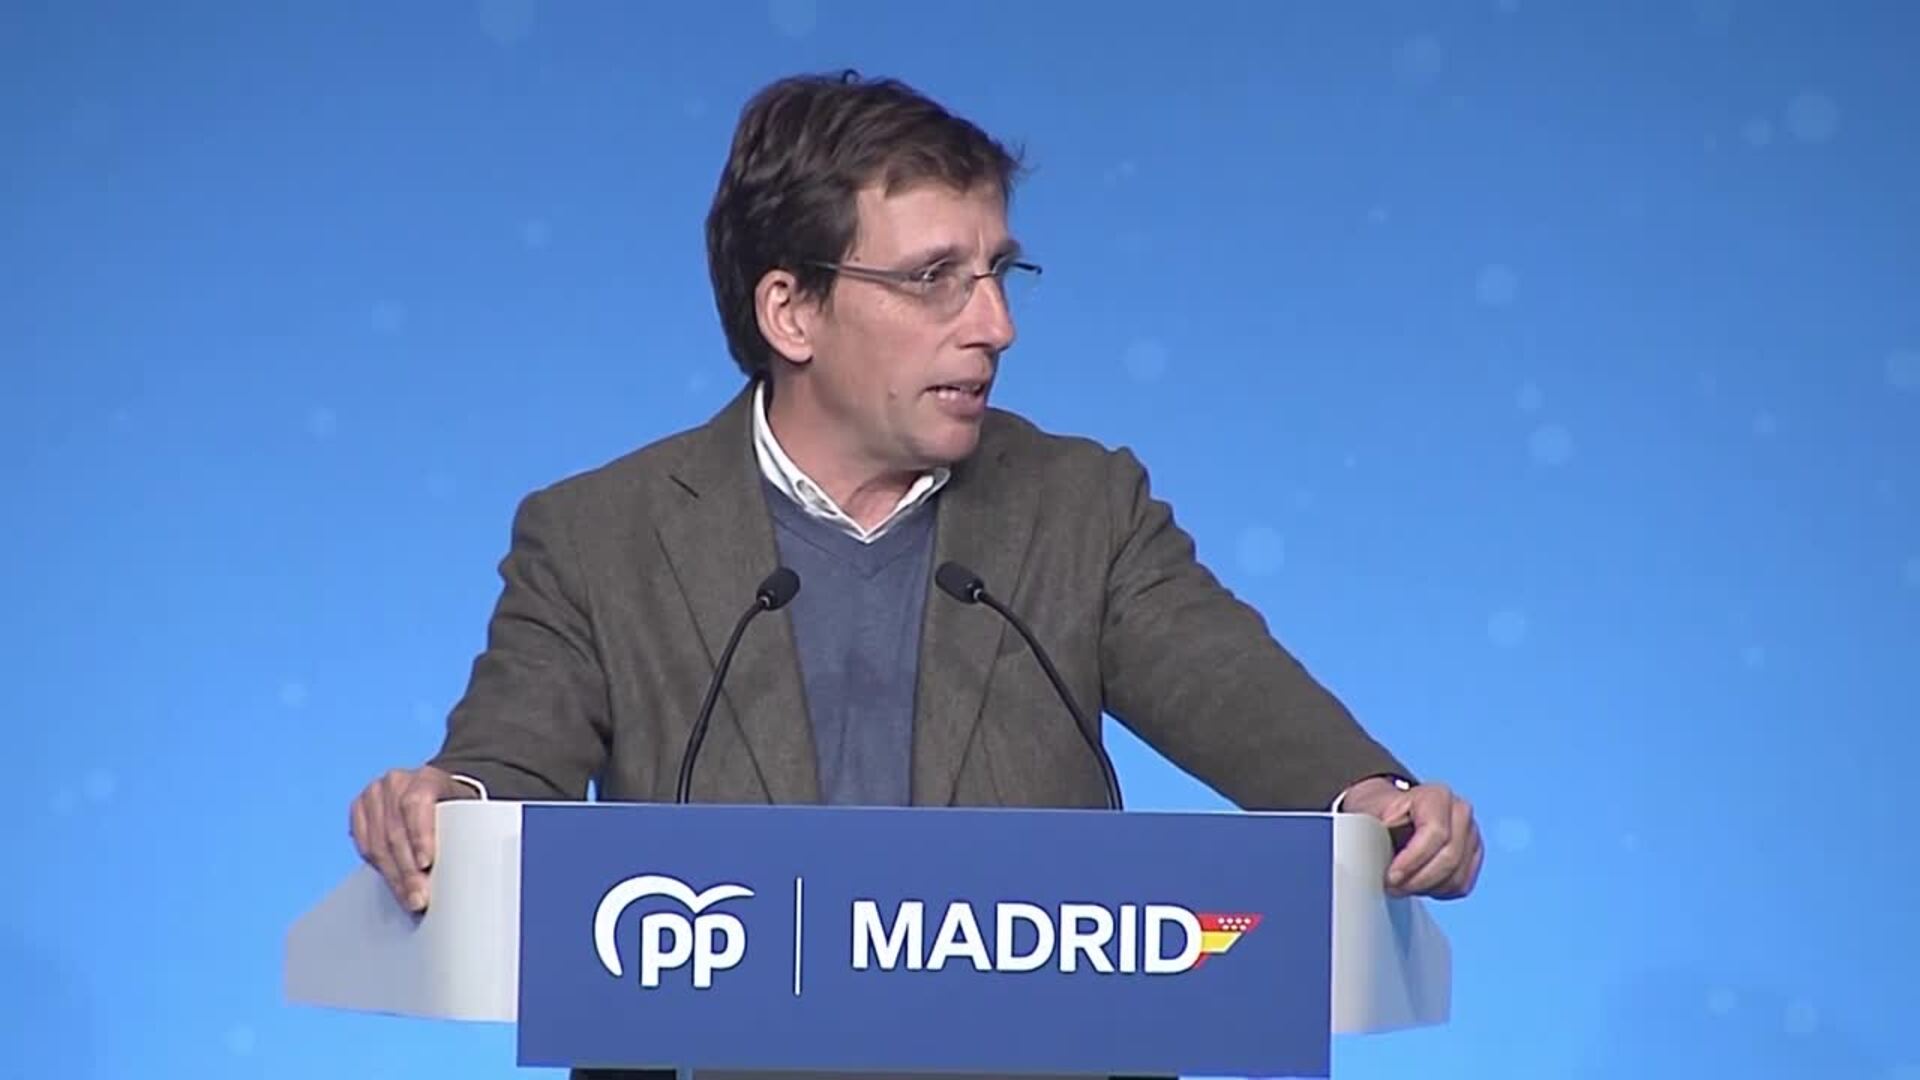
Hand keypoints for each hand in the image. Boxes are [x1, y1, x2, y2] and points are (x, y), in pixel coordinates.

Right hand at [348, 765, 473, 911]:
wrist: (436, 794)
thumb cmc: (454, 806)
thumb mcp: (465, 812)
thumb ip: (462, 831)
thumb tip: (465, 870)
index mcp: (425, 777)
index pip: (416, 804)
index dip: (419, 835)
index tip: (426, 864)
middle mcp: (395, 782)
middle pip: (395, 831)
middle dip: (407, 870)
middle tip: (419, 897)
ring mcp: (373, 794)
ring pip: (377, 843)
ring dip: (393, 876)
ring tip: (408, 897)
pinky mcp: (359, 809)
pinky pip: (364, 845)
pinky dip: (379, 867)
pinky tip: (393, 883)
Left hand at [1339, 777, 1482, 898]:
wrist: (1390, 816)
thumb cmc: (1380, 815)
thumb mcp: (1370, 816)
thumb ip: (1375, 830)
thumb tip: (1374, 848)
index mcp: (1436, 795)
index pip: (1435, 832)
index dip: (1413, 860)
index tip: (1391, 876)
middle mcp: (1460, 811)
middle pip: (1450, 858)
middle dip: (1418, 879)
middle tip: (1393, 887)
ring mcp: (1471, 833)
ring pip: (1457, 876)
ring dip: (1426, 887)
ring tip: (1402, 885)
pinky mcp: (1473, 855)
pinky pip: (1461, 885)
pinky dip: (1438, 891)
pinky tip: (1419, 884)